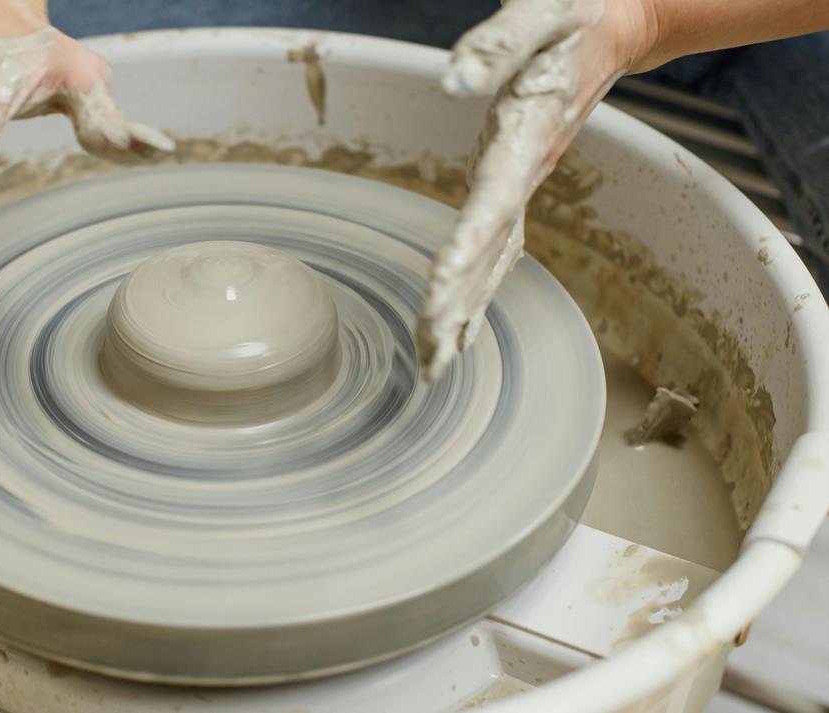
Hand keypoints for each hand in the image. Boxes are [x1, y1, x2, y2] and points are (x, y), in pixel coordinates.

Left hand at [416, 0, 656, 380]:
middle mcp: (530, 170)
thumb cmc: (574, 17)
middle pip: (491, 249)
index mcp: (530, 134)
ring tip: (435, 363)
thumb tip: (452, 79)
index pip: (493, 200)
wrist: (618, 23)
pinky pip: (499, 247)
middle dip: (459, 304)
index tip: (440, 289)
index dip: (468, 246)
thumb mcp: (539, 14)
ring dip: (465, 310)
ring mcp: (527, 181)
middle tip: (431, 360)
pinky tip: (462, 324)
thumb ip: (498, 44)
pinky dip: (478, 287)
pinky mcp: (520, 181)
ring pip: (494, 258)